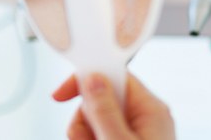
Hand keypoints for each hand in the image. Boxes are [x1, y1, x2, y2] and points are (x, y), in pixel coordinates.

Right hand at [53, 73, 174, 139]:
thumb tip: (92, 78)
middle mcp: (141, 118)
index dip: (86, 79)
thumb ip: (104, 110)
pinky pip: (93, 134)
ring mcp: (131, 133)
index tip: (61, 94)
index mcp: (149, 109)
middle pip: (97, 99)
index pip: (113, 75)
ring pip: (91, 120)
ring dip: (82, 136)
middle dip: (83, 121)